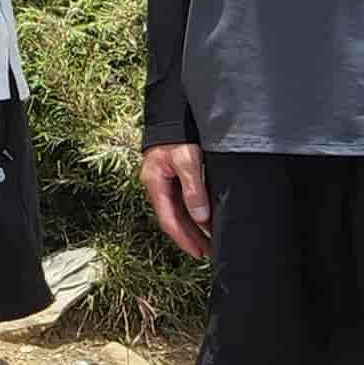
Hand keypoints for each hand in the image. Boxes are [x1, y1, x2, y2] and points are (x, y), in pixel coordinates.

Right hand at [140, 139, 212, 261]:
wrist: (172, 111)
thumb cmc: (177, 132)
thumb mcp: (187, 160)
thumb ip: (193, 189)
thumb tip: (200, 217)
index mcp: (155, 183)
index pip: (169, 220)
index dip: (184, 239)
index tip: (199, 252)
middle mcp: (157, 185)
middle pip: (173, 218)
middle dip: (190, 237)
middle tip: (207, 253)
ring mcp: (164, 181)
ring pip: (178, 211)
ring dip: (192, 227)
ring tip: (208, 241)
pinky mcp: (173, 175)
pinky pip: (182, 200)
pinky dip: (194, 213)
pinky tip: (204, 219)